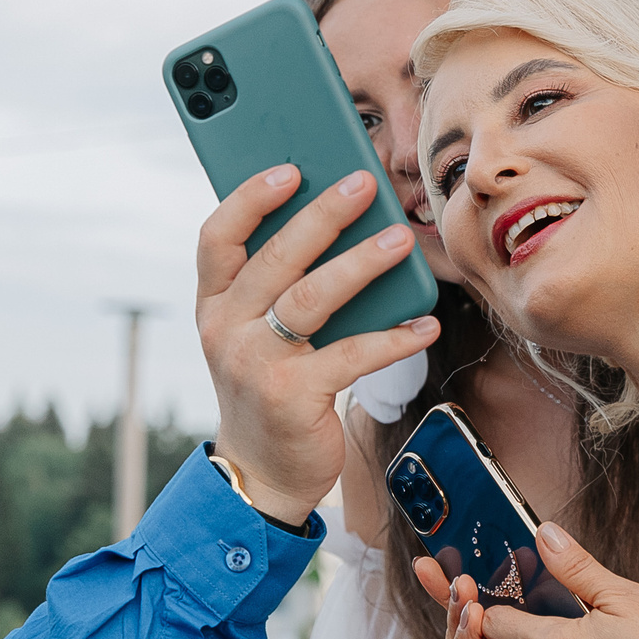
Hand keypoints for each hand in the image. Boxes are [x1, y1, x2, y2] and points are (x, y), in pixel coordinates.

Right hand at [198, 165, 440, 525]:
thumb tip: (342, 222)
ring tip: (400, 239)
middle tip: (364, 184)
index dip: (250, 198)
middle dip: (323, 215)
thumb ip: (281, 285)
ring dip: (361, 264)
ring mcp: (255, 364)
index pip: (217, 236)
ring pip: (311, 299)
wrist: (264, 469)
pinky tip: (424, 324)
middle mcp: (225, 329)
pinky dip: (392, 338)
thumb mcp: (259, 332)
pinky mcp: (292, 397)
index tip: (291, 169)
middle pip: (275, 258)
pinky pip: (350, 356)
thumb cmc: (273, 384)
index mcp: (214, 303)